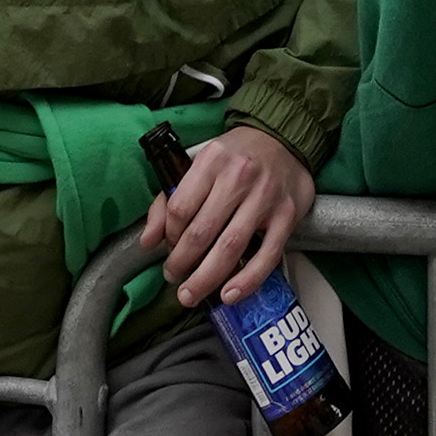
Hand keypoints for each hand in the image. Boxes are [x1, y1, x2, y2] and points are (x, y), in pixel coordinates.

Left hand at [142, 124, 314, 307]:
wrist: (284, 140)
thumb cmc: (235, 157)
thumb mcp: (199, 165)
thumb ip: (169, 200)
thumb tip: (148, 242)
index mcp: (211, 160)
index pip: (180, 208)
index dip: (169, 236)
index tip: (167, 249)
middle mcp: (238, 176)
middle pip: (201, 232)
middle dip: (182, 264)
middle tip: (174, 280)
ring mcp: (265, 196)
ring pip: (230, 247)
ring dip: (206, 278)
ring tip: (191, 294)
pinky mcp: (287, 214)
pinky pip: (267, 255)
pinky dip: (247, 280)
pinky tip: (230, 294)